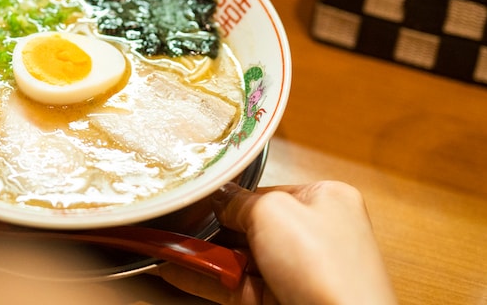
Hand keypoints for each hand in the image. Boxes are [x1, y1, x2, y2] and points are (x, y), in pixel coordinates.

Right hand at [159, 181, 397, 304]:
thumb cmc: (322, 263)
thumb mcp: (273, 211)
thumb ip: (239, 201)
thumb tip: (218, 197)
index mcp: (324, 199)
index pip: (267, 191)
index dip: (230, 197)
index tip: (195, 198)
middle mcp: (313, 233)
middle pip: (249, 225)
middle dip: (210, 227)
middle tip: (171, 223)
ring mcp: (297, 271)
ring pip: (239, 258)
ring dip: (202, 254)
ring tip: (162, 247)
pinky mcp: (282, 302)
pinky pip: (235, 286)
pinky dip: (204, 279)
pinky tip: (173, 270)